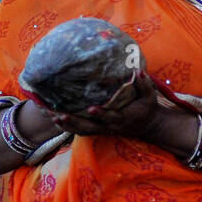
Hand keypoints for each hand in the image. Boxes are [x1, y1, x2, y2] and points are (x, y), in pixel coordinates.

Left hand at [45, 72, 162, 140]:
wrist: (147, 125)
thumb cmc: (146, 108)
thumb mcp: (149, 97)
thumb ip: (144, 84)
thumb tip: (137, 71)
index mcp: (121, 118)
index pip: (110, 117)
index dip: (101, 114)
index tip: (91, 108)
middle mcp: (109, 126)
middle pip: (89, 128)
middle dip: (74, 122)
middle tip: (59, 115)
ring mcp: (102, 129)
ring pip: (82, 130)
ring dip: (66, 125)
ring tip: (51, 116)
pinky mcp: (97, 129)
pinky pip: (80, 130)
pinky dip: (67, 126)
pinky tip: (54, 118)